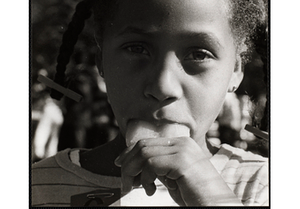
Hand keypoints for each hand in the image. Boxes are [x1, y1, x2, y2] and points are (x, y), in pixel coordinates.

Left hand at [114, 136, 241, 205]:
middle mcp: (182, 142)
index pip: (148, 141)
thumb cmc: (195, 195)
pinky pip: (151, 164)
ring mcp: (182, 150)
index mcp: (181, 143)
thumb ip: (159, 167)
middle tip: (125, 182)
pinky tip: (150, 190)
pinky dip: (144, 178)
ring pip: (144, 153)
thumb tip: (137, 166)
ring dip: (133, 172)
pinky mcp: (182, 161)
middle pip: (143, 145)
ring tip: (135, 187)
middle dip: (129, 163)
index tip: (120, 164)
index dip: (130, 152)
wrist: (216, 205)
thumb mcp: (173, 177)